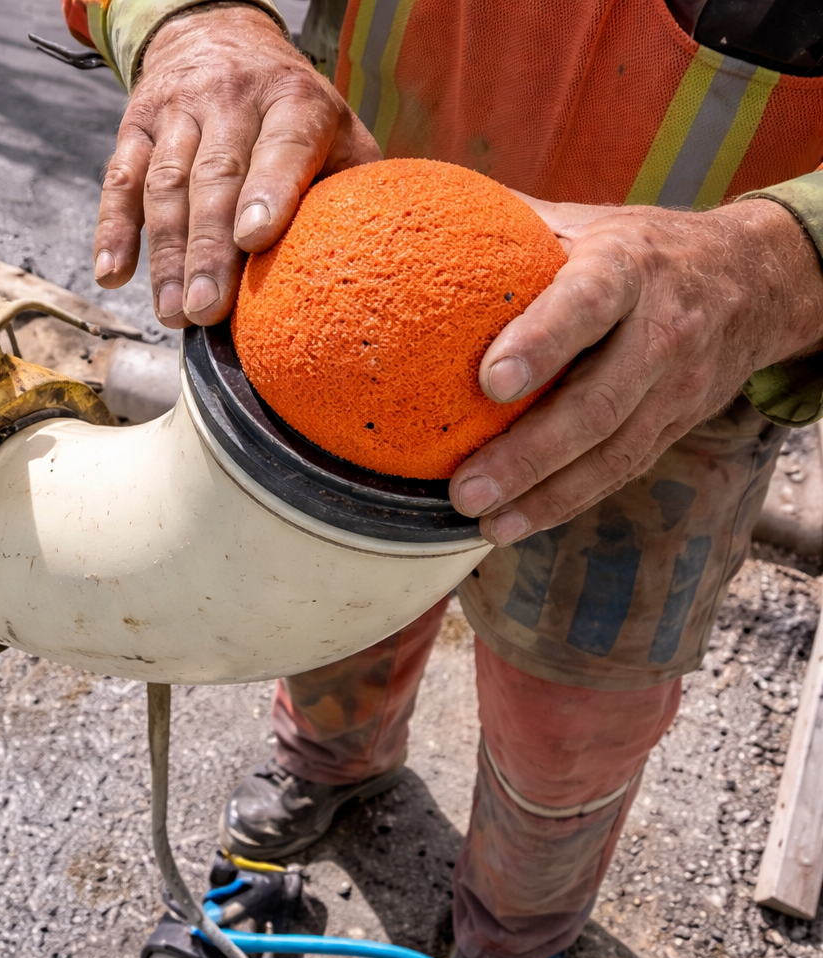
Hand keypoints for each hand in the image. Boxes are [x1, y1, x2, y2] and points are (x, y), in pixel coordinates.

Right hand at [93, 4, 380, 328]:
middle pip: (215, 178)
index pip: (281, 146)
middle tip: (207, 310)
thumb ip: (350, 184)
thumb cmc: (295, 112)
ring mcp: (178, 111)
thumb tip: (367, 262)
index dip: (268, 191)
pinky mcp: (136, 125)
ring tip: (173, 313)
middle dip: (209, 249)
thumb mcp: (337, 130)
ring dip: (166, 255)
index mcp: (294, 102)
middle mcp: (232, 99)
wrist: (221, 37)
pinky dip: (113, 228)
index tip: (255, 240)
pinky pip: (120, 179)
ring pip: (166, 184)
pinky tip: (112, 274)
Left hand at [450, 197, 822, 544]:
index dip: (543, 342)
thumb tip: (413, 229)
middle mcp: (661, 329)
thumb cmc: (639, 250)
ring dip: (545, 496)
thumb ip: (512, 230)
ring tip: (486, 522)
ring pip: (614, 452)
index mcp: (628, 266)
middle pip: (599, 403)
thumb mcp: (585, 224)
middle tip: (466, 488)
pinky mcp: (675, 425)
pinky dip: (567, 502)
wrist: (753, 280)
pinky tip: (515, 524)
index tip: (491, 381)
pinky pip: (621, 471)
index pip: (588, 303)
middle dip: (529, 454)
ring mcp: (676, 386)